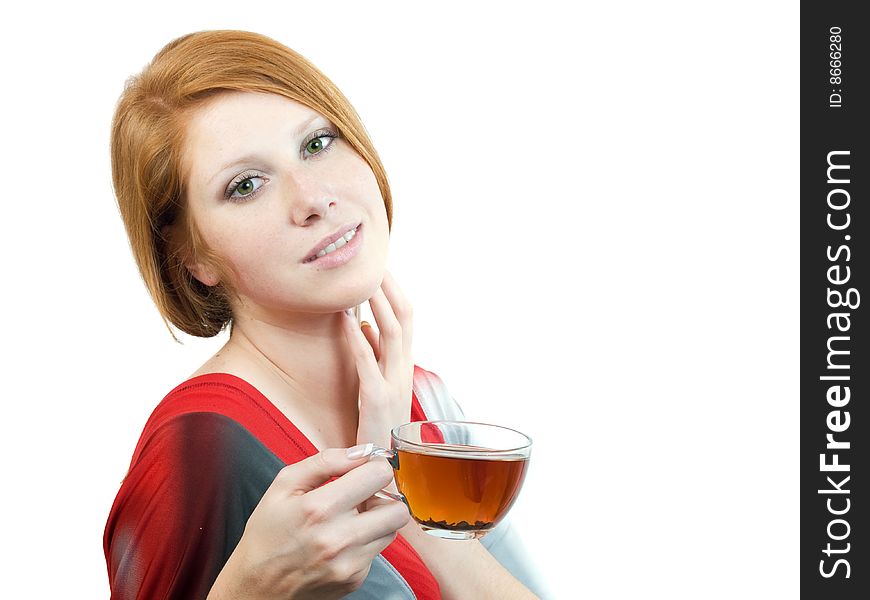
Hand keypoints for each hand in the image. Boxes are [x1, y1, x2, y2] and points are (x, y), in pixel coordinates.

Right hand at [208, 447, 410, 599]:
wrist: (256, 587)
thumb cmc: (267, 533)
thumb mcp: (284, 484)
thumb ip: (325, 461)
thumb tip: (361, 453)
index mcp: (320, 509)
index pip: (379, 475)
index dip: (374, 466)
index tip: (364, 470)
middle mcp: (339, 539)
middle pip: (397, 508)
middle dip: (384, 496)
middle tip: (363, 496)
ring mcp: (349, 563)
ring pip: (392, 530)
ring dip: (377, 519)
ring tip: (351, 518)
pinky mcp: (355, 579)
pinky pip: (377, 551)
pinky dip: (365, 541)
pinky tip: (341, 540)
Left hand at [341, 270, 413, 449]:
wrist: (388, 474)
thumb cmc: (378, 430)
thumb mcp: (379, 387)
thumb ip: (375, 357)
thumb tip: (365, 326)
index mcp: (405, 367)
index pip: (406, 318)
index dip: (395, 291)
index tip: (380, 268)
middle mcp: (404, 371)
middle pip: (403, 317)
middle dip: (389, 287)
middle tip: (374, 261)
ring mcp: (393, 384)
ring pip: (391, 332)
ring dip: (376, 302)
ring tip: (362, 280)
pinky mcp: (377, 400)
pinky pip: (367, 361)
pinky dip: (357, 337)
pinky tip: (346, 319)